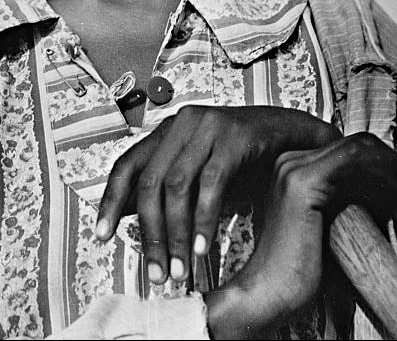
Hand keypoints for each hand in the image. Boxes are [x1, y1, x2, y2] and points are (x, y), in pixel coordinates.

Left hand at [96, 104, 340, 283]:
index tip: (103, 236)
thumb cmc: (244, 158)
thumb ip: (172, 187)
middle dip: (149, 233)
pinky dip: (204, 220)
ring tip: (180, 270)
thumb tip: (137, 222)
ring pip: (177, 186)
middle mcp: (183, 123)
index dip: (111, 201)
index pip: (128, 164)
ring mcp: (208, 126)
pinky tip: (204, 248)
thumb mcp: (201, 169)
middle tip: (156, 273)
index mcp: (169, 130)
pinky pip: (211, 184)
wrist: (293, 135)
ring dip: (175, 235)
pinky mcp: (235, 136)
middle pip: (150, 182)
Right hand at [204, 132, 396, 339]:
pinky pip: (356, 162)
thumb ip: (347, 197)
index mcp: (294, 165)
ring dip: (396, 177)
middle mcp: (290, 158)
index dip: (387, 168)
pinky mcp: (304, 182)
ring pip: (361, 150)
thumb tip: (387, 191)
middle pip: (359, 145)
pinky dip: (386, 179)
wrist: (270, 291)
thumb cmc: (299, 267)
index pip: (351, 150)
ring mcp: (294, 166)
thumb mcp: (330, 222)